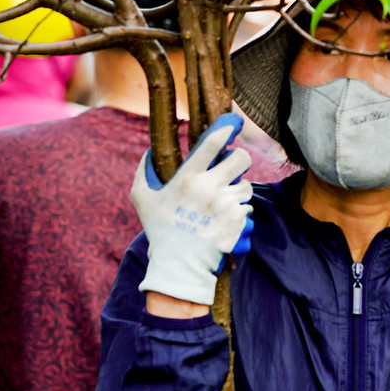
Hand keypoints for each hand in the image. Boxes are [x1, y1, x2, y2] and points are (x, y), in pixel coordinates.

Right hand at [133, 113, 253, 307]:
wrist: (179, 265)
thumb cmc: (159, 230)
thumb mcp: (141, 199)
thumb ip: (143, 172)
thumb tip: (148, 150)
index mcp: (188, 178)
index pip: (213, 142)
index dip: (226, 129)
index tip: (232, 125)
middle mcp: (210, 188)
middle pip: (242, 158)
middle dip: (240, 159)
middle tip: (233, 166)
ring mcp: (226, 205)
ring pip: (247, 185)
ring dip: (239, 189)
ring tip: (224, 200)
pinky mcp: (238, 221)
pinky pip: (248, 208)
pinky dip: (240, 211)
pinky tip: (226, 219)